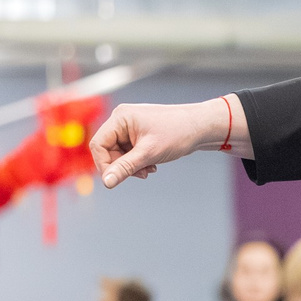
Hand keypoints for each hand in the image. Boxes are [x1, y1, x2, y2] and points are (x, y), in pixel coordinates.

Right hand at [91, 97, 245, 188]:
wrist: (201, 127)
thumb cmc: (178, 133)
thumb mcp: (149, 153)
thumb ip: (125, 168)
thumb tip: (107, 183)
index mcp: (120, 118)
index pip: (98, 145)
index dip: (105, 164)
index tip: (117, 179)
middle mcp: (122, 120)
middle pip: (108, 151)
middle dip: (123, 166)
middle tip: (142, 174)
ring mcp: (131, 127)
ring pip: (120, 154)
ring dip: (132, 166)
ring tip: (150, 169)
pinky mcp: (139, 134)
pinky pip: (130, 152)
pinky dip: (139, 162)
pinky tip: (153, 164)